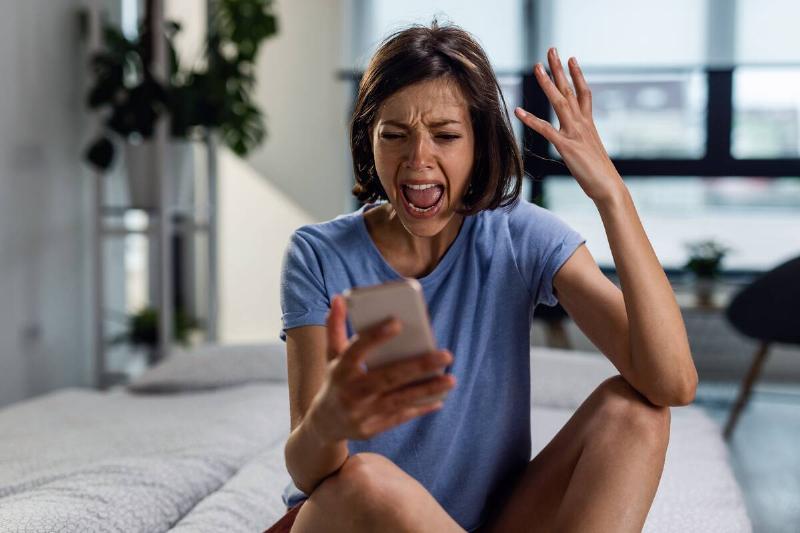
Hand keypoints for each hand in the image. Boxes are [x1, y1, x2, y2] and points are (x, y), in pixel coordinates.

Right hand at [307, 294, 455, 443]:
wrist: (323, 424)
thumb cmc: (336, 380)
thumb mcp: (331, 355)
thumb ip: (336, 327)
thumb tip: (339, 298)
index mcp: (340, 369)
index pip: (356, 350)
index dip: (375, 336)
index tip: (398, 322)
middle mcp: (350, 392)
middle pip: (387, 377)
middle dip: (418, 366)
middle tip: (446, 354)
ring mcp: (360, 413)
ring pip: (398, 400)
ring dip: (426, 390)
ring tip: (450, 379)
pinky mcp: (371, 429)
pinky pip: (400, 417)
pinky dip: (420, 408)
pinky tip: (439, 399)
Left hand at [514, 47, 624, 204]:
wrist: (608, 187)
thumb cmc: (599, 173)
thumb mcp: (590, 152)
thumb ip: (582, 141)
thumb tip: (578, 142)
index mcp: (589, 124)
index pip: (584, 93)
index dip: (577, 75)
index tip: (572, 59)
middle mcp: (582, 123)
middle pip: (570, 90)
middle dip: (560, 69)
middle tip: (552, 50)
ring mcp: (575, 133)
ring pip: (559, 101)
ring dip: (547, 83)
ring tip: (537, 67)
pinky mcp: (566, 146)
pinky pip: (546, 129)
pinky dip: (530, 119)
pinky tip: (518, 111)